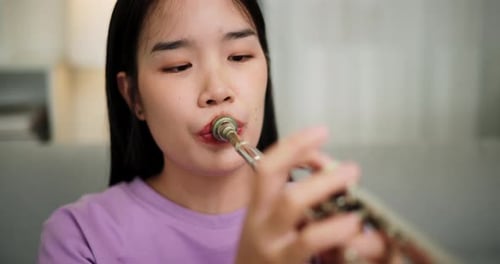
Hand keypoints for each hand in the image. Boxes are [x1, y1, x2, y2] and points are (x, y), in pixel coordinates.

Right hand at [234, 126, 392, 263]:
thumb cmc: (267, 255)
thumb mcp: (273, 224)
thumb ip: (295, 199)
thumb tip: (328, 174)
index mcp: (257, 207)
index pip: (266, 165)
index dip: (292, 145)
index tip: (319, 132)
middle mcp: (259, 220)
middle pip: (271, 175)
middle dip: (305, 156)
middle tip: (343, 161)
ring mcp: (271, 241)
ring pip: (291, 202)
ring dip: (323, 184)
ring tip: (351, 182)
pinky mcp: (285, 263)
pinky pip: (310, 239)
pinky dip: (334, 227)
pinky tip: (352, 222)